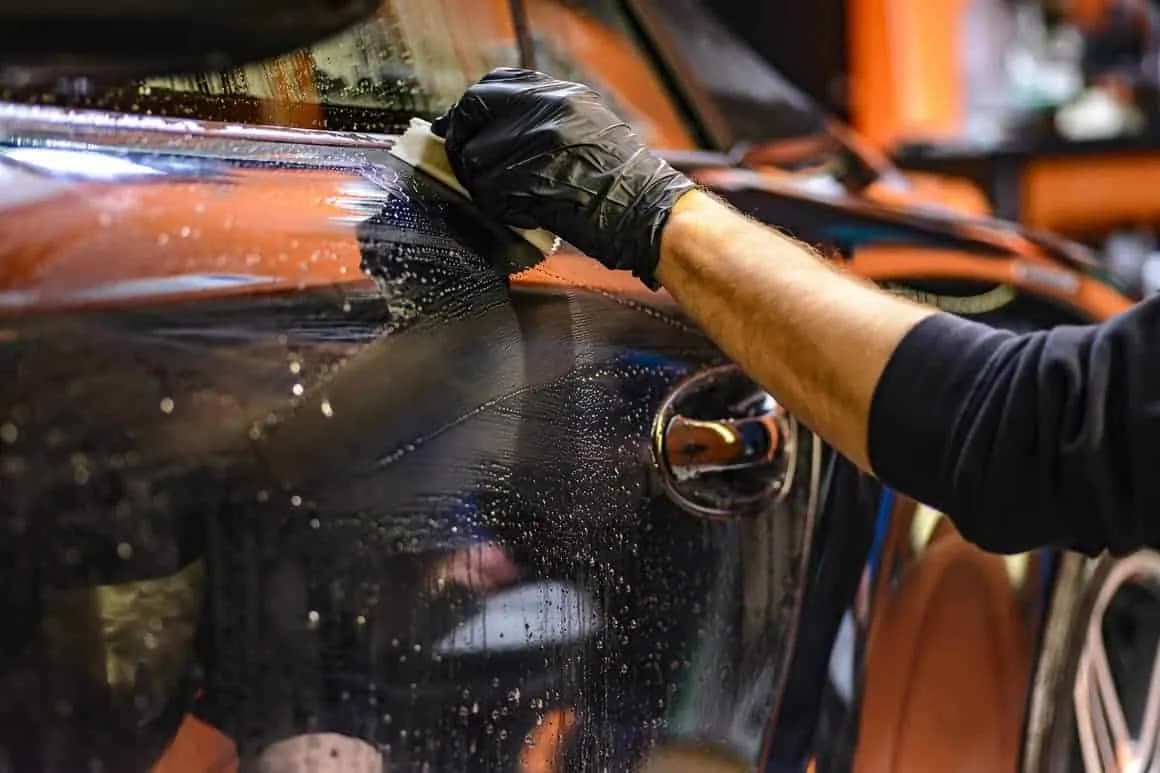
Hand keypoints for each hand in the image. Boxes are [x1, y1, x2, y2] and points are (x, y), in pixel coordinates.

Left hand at [433, 68, 694, 287]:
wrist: (650, 213)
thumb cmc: (624, 184)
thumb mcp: (589, 128)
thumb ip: (543, 119)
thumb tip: (495, 127)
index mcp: (560, 94)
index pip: (492, 86)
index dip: (471, 111)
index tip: (463, 130)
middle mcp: (546, 109)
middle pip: (474, 114)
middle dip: (464, 143)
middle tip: (470, 168)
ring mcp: (536, 142)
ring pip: (476, 161)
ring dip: (486, 186)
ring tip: (514, 200)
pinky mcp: (529, 179)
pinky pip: (489, 194)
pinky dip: (501, 210)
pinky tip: (526, 214)